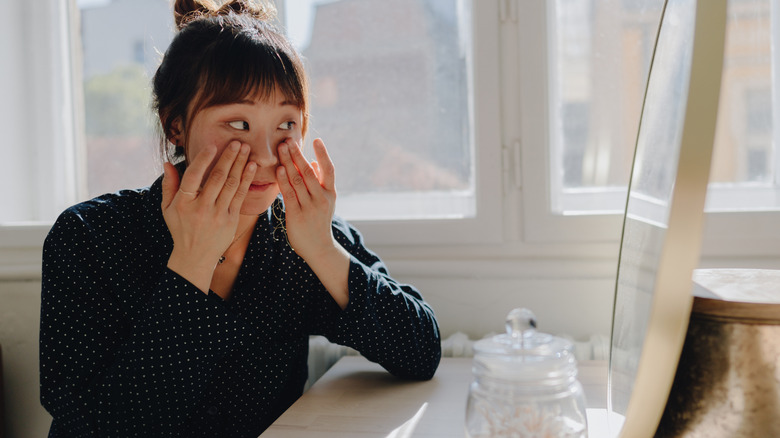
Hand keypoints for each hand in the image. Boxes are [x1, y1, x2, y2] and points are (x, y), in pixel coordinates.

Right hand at [161, 141, 256, 291]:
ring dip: (240, 165)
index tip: (213, 145)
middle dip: (228, 158)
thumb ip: (169, 185)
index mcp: (184, 203)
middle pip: (217, 178)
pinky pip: (240, 196)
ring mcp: (218, 214)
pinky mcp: (231, 220)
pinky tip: (251, 167)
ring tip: (246, 149)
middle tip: (238, 142)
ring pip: (231, 185)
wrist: (195, 256)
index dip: (203, 159)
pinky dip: (246, 180)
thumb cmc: (180, 228)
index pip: (193, 176)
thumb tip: (168, 162)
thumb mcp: (168, 208)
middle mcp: (201, 208)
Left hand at [276, 138, 337, 260]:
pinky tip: (278, 169)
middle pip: (309, 172)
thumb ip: (320, 182)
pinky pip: (289, 194)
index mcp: (330, 193)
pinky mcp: (297, 215)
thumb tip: (315, 162)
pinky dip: (283, 180)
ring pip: (298, 180)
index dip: (323, 154)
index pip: (329, 169)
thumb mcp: (326, 202)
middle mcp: (322, 198)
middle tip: (288, 140)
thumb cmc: (320, 222)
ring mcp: (310, 207)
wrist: (319, 248)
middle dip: (297, 155)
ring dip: (288, 163)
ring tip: (280, 149)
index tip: (317, 139)